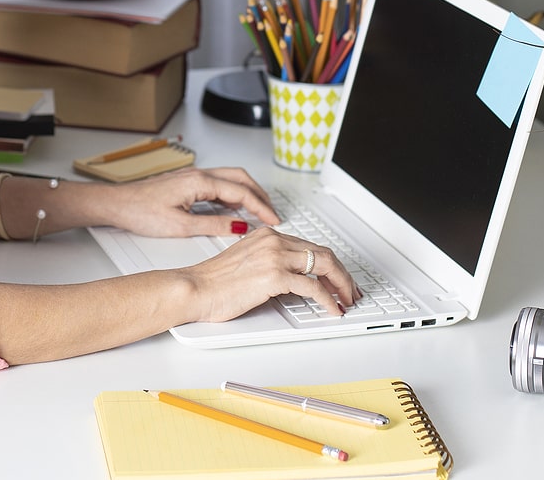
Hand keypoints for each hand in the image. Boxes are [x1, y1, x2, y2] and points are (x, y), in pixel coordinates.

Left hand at [98, 166, 281, 236]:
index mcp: (200, 182)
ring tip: (259, 212)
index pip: (241, 192)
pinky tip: (234, 208)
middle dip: (260, 195)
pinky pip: (219, 183)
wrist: (117, 203)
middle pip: (241, 178)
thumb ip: (213, 226)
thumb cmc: (140, 211)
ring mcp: (193, 176)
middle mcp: (199, 174)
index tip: (274, 220)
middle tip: (272, 214)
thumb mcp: (180, 226)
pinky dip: (233, 193)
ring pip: (231, 178)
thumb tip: (239, 227)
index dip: (261, 207)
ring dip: (248, 193)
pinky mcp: (188, 182)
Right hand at [181, 226, 358, 320]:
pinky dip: (327, 299)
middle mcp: (274, 241)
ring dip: (341, 285)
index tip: (337, 279)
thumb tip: (291, 280)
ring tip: (346, 300)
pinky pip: (312, 287)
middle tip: (350, 291)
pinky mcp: (274, 276)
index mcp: (267, 235)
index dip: (330, 265)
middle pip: (322, 253)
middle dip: (342, 274)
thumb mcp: (246, 263)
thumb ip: (268, 263)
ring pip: (323, 265)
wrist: (194, 288)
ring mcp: (275, 256)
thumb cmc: (213, 282)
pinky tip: (331, 308)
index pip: (310, 247)